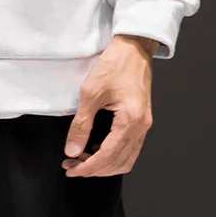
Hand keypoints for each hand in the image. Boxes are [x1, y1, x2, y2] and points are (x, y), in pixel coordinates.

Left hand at [61, 35, 155, 177]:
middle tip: (72, 165)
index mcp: (131, 121)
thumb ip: (81, 124)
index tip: (72, 169)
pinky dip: (113, 154)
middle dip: (94, 168)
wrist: (133, 47)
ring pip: (126, 158)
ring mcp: (143, 124)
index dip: (88, 167)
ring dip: (103, 164)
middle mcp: (141, 127)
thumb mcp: (91, 92)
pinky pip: (129, 147)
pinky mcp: (141, 119)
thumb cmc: (115, 64)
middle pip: (119, 162)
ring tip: (81, 159)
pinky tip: (97, 149)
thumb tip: (72, 149)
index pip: (108, 156)